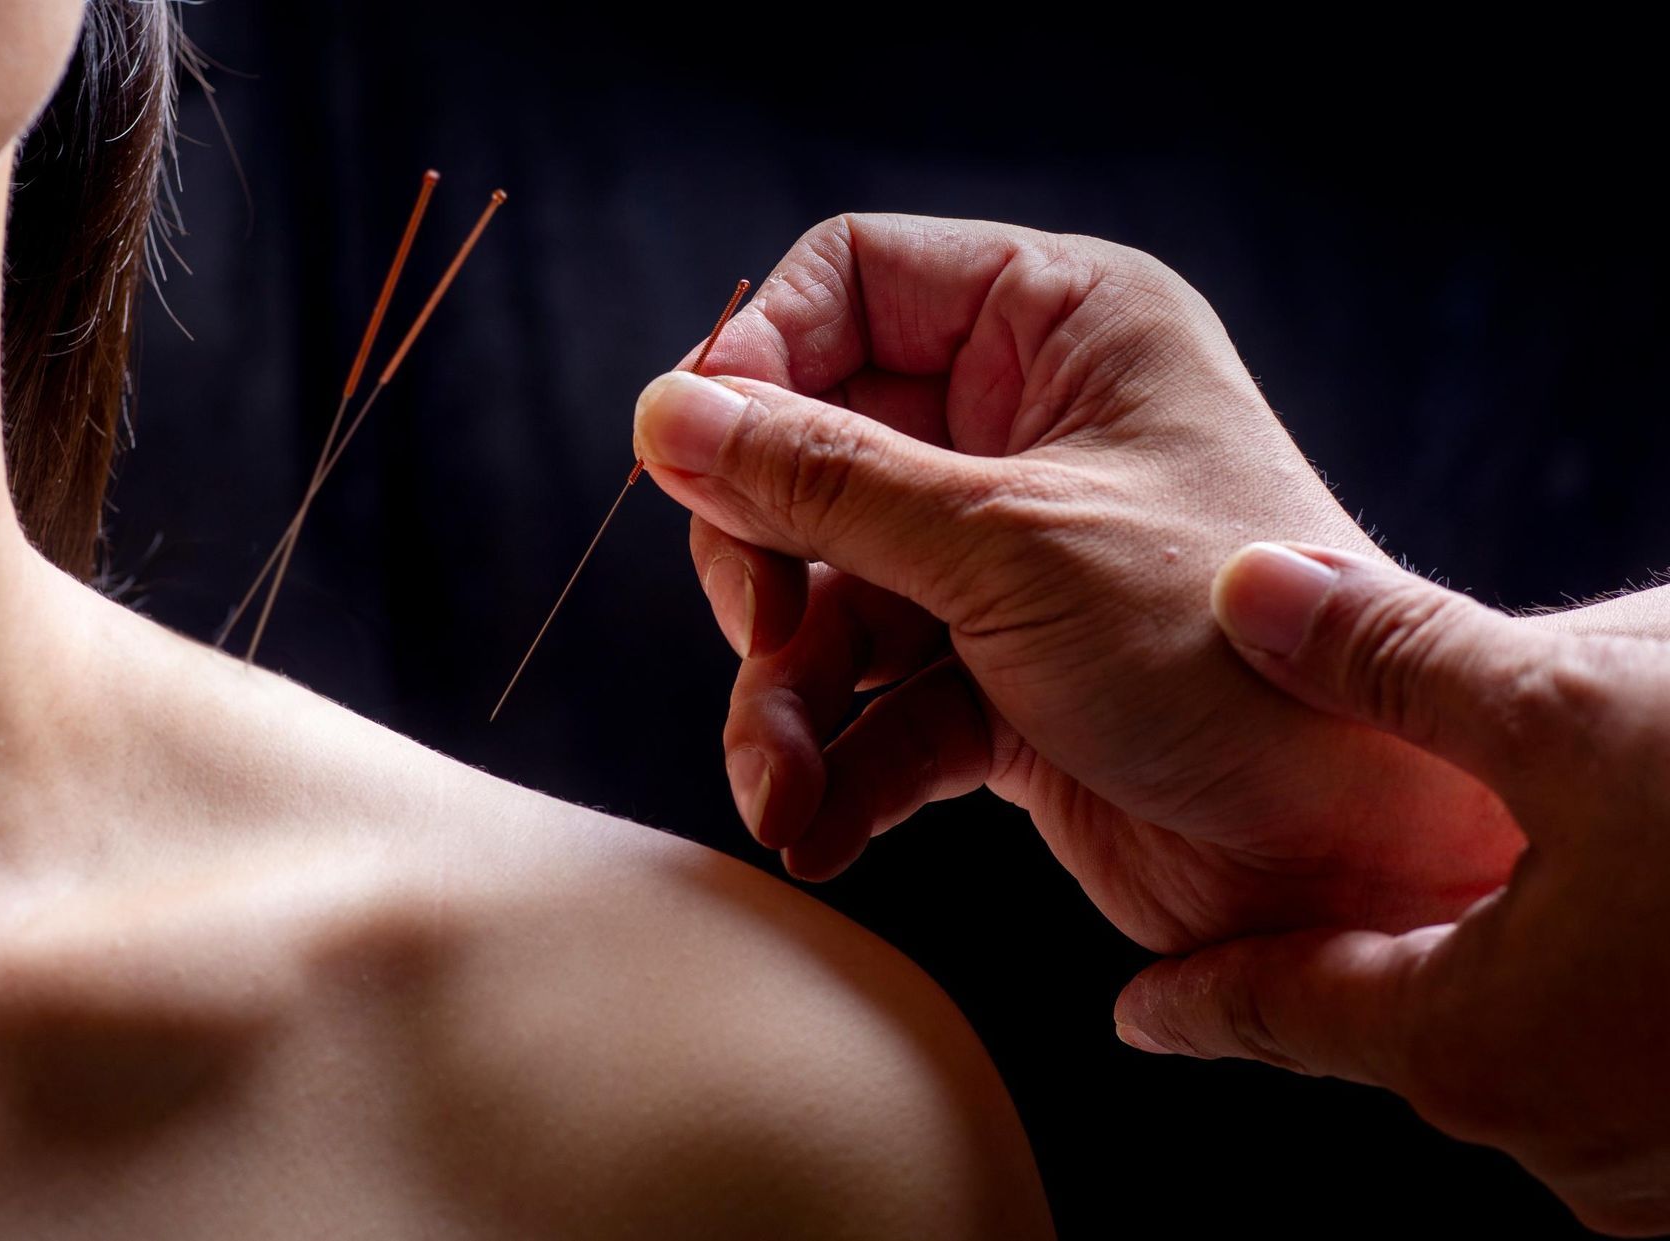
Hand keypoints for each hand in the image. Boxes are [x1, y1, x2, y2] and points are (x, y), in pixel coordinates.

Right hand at [632, 214, 1522, 950]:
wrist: (1356, 852)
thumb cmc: (1229, 655)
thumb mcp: (1006, 546)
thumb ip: (823, 481)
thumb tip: (663, 414)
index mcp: (1060, 328)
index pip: (850, 283)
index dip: (757, 364)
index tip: (697, 463)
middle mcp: (1027, 429)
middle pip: (811, 449)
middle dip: (766, 560)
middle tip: (760, 638)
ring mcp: (1006, 561)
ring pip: (826, 593)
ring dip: (784, 695)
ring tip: (779, 783)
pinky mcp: (998, 680)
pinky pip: (870, 702)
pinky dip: (835, 763)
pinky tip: (816, 826)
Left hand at [1115, 542, 1669, 1235]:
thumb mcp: (1574, 707)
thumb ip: (1390, 660)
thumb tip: (1245, 587)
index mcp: (1478, 1043)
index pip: (1282, 1015)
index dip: (1199, 1000)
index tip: (1138, 1016)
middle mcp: (1567, 1135)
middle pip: (1406, 1043)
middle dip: (1351, 979)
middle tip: (1294, 944)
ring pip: (1531, 1066)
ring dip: (1491, 990)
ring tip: (1474, 922)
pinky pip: (1637, 1076)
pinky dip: (1597, 1006)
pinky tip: (1629, 930)